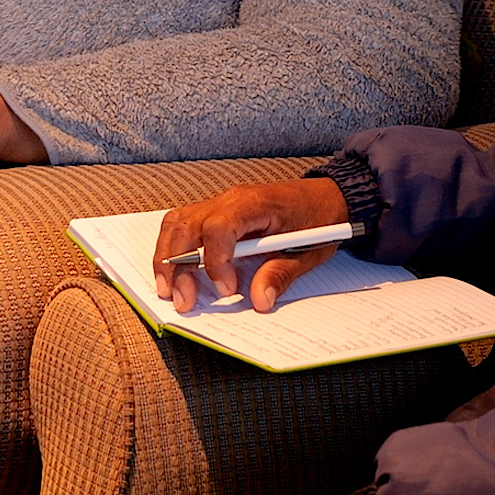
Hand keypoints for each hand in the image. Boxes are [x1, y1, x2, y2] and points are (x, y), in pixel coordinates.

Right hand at [153, 178, 348, 313]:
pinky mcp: (218, 211)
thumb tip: (260, 300)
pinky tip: (174, 270)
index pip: (219, 227)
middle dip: (178, 265)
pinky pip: (184, 222)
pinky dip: (173, 246)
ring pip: (178, 222)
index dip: (216, 261)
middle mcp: (232, 199)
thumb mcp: (308, 251)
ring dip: (167, 256)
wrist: (327, 195)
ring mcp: (221, 203)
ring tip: (167, 289)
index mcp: (256, 204)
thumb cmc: (318, 217)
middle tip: (183, 300)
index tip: (227, 290)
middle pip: (187, 225)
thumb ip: (280, 274)